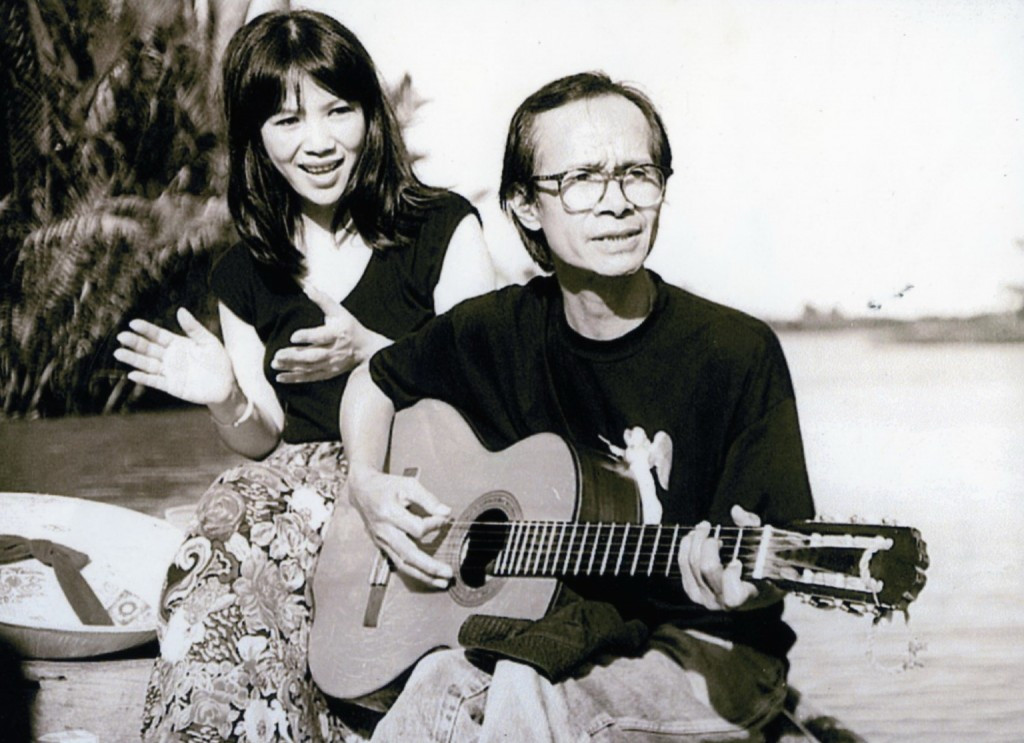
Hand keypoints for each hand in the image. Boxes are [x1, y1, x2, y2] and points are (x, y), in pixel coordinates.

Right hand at [115, 308, 234, 404]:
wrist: (226, 385)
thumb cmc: (219, 360)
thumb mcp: (208, 341)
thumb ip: (194, 328)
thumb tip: (180, 310)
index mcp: (177, 343)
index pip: (157, 335)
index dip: (146, 329)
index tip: (133, 323)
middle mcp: (170, 357)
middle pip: (148, 348)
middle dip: (135, 342)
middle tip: (121, 337)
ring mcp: (169, 371)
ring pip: (147, 364)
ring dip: (133, 359)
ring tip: (119, 353)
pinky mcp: (172, 386)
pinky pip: (155, 381)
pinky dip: (144, 378)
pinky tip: (132, 374)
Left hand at [271, 285, 367, 383]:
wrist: (366, 349)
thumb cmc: (350, 327)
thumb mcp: (339, 311)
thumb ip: (322, 299)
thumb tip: (306, 286)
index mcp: (338, 334)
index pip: (322, 336)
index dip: (307, 337)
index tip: (293, 336)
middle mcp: (334, 351)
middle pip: (313, 356)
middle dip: (294, 356)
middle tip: (277, 354)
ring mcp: (331, 365)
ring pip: (309, 368)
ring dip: (291, 367)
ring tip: (274, 363)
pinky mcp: (327, 373)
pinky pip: (309, 377)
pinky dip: (295, 378)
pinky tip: (280, 377)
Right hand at [348, 465, 453, 588]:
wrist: (362, 491)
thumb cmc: (387, 487)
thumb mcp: (408, 485)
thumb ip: (428, 499)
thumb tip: (447, 513)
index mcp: (389, 514)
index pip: (417, 528)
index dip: (434, 524)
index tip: (444, 518)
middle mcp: (384, 531)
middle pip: (408, 554)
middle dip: (429, 566)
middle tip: (449, 573)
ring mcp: (382, 542)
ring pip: (403, 564)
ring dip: (424, 576)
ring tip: (442, 583)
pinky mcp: (383, 547)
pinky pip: (399, 564)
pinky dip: (415, 573)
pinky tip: (429, 578)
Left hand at [678, 505, 782, 610]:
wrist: (753, 590)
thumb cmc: (762, 568)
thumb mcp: (765, 549)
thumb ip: (752, 528)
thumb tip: (736, 511)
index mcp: (744, 597)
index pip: (733, 595)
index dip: (731, 576)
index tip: (738, 561)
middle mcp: (721, 602)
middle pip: (707, 569)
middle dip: (707, 543)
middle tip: (712, 529)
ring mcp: (704, 598)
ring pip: (691, 565)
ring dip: (694, 540)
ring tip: (703, 528)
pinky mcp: (691, 591)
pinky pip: (682, 566)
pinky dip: (685, 547)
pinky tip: (693, 537)